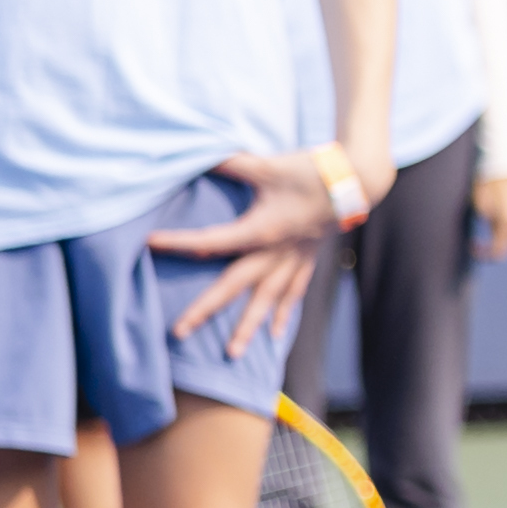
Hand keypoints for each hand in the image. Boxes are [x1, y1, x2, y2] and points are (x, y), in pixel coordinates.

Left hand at [148, 147, 372, 344]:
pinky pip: (294, 293)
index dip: (179, 243)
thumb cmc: (309, 172)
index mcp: (260, 231)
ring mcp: (292, 261)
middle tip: (179, 332)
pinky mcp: (306, 260)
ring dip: (248, 327)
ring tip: (233, 354)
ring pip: (266, 301)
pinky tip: (276, 335)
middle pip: (234, 286)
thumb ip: (232, 162)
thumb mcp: (267, 165)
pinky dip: (284, 314)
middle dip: (206, 309)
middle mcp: (273, 254)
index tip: (150, 243)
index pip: (211, 241)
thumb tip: (200, 153)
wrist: (356, 180)